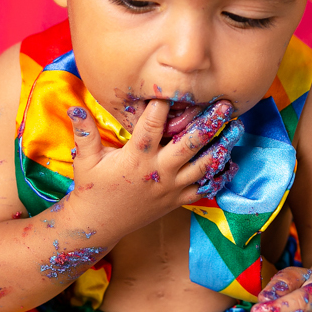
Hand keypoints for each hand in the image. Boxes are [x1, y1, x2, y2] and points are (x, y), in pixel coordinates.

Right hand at [65, 99, 241, 228]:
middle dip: (209, 123)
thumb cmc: (92, 188)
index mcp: (136, 158)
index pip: (152, 126)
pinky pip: (203, 189)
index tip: (176, 87)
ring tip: (236, 129)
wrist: (98, 225)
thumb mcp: (85, 159)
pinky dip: (219, 176)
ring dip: (222, 147)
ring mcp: (170, 188)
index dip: (163, 106)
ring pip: (204, 166)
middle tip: (225, 105)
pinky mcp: (176, 200)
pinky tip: (231, 162)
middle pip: (190, 144)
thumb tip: (75, 106)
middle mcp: (158, 171)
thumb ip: (85, 132)